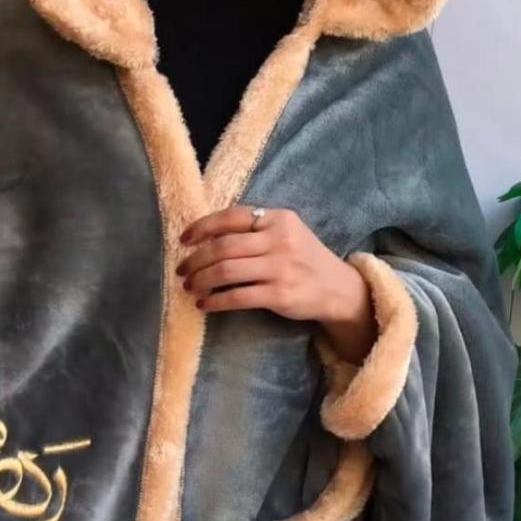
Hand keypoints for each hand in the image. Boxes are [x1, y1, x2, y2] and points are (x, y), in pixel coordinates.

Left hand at [176, 205, 377, 363]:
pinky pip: (237, 297)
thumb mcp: (285, 234)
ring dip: (201, 280)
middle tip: (182, 271)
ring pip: (226, 271)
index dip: (202, 227)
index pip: (231, 216)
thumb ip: (253, 231)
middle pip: (223, 246)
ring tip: (190, 287)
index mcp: (278, 219)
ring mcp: (281, 268)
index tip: (184, 240)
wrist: (337, 289)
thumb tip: (206, 237)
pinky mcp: (279, 294)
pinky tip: (204, 304)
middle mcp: (280, 240)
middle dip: (196, 259)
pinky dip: (215, 301)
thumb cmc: (303, 260)